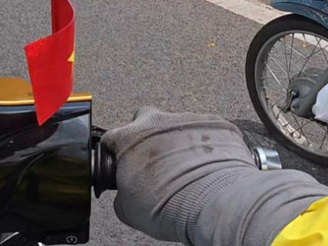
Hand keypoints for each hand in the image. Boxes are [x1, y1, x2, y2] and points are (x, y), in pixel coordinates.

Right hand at [101, 108, 254, 241]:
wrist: (210, 201)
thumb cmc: (167, 204)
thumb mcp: (127, 208)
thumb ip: (122, 192)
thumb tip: (126, 193)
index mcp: (129, 138)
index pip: (112, 137)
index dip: (115, 152)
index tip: (122, 163)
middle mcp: (157, 121)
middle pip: (145, 120)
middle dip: (148, 137)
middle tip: (155, 161)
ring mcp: (188, 119)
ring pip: (179, 126)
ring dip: (180, 143)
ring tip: (187, 170)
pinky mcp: (216, 124)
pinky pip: (206, 132)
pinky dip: (205, 147)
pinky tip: (207, 168)